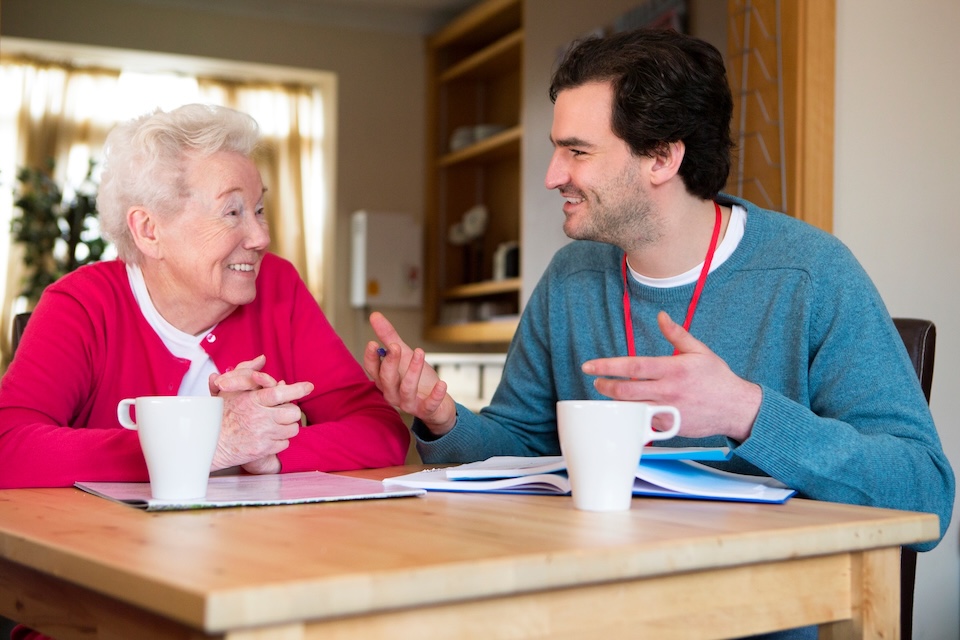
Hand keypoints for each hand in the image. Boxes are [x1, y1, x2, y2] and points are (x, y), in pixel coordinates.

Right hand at [208, 355, 313, 472]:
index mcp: (252, 400)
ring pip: (292, 429)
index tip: (309, 386)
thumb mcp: (229, 389)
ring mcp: (262, 434)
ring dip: (287, 427)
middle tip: (284, 412)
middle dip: (291, 412)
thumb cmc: (219, 415)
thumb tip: (261, 358)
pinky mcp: (263, 449)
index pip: (280, 392)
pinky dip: (280, 441)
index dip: (297, 389)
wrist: (208, 443)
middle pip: (292, 412)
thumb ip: (246, 372)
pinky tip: (270, 437)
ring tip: (276, 425)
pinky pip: (284, 444)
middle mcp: (260, 417)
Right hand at [362, 311, 456, 435]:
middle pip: (386, 379)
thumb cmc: (419, 380)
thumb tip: (374, 315)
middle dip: (390, 363)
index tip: (373, 343)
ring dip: (413, 371)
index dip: (371, 358)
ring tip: (420, 353)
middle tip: (395, 346)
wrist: (438, 404)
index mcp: (385, 380)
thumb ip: (390, 337)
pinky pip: (428, 405)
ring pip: (406, 390)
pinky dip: (435, 395)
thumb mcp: (405, 355)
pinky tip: (442, 383)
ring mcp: (408, 403)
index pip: (373, 370)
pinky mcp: (425, 411)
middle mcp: (392, 393)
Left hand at [581, 311, 761, 441]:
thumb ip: (677, 334)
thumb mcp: (699, 351)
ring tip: (610, 395)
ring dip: (615, 403)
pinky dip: (632, 416)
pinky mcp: (669, 426)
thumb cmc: (717, 379)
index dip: (607, 366)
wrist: (736, 408)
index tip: (590, 366)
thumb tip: (661, 316)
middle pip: (626, 390)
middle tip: (598, 383)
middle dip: (605, 387)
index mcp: (673, 369)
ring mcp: (668, 411)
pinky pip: (644, 423)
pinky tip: (627, 410)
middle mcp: (668, 391)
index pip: (632, 366)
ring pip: (631, 409)